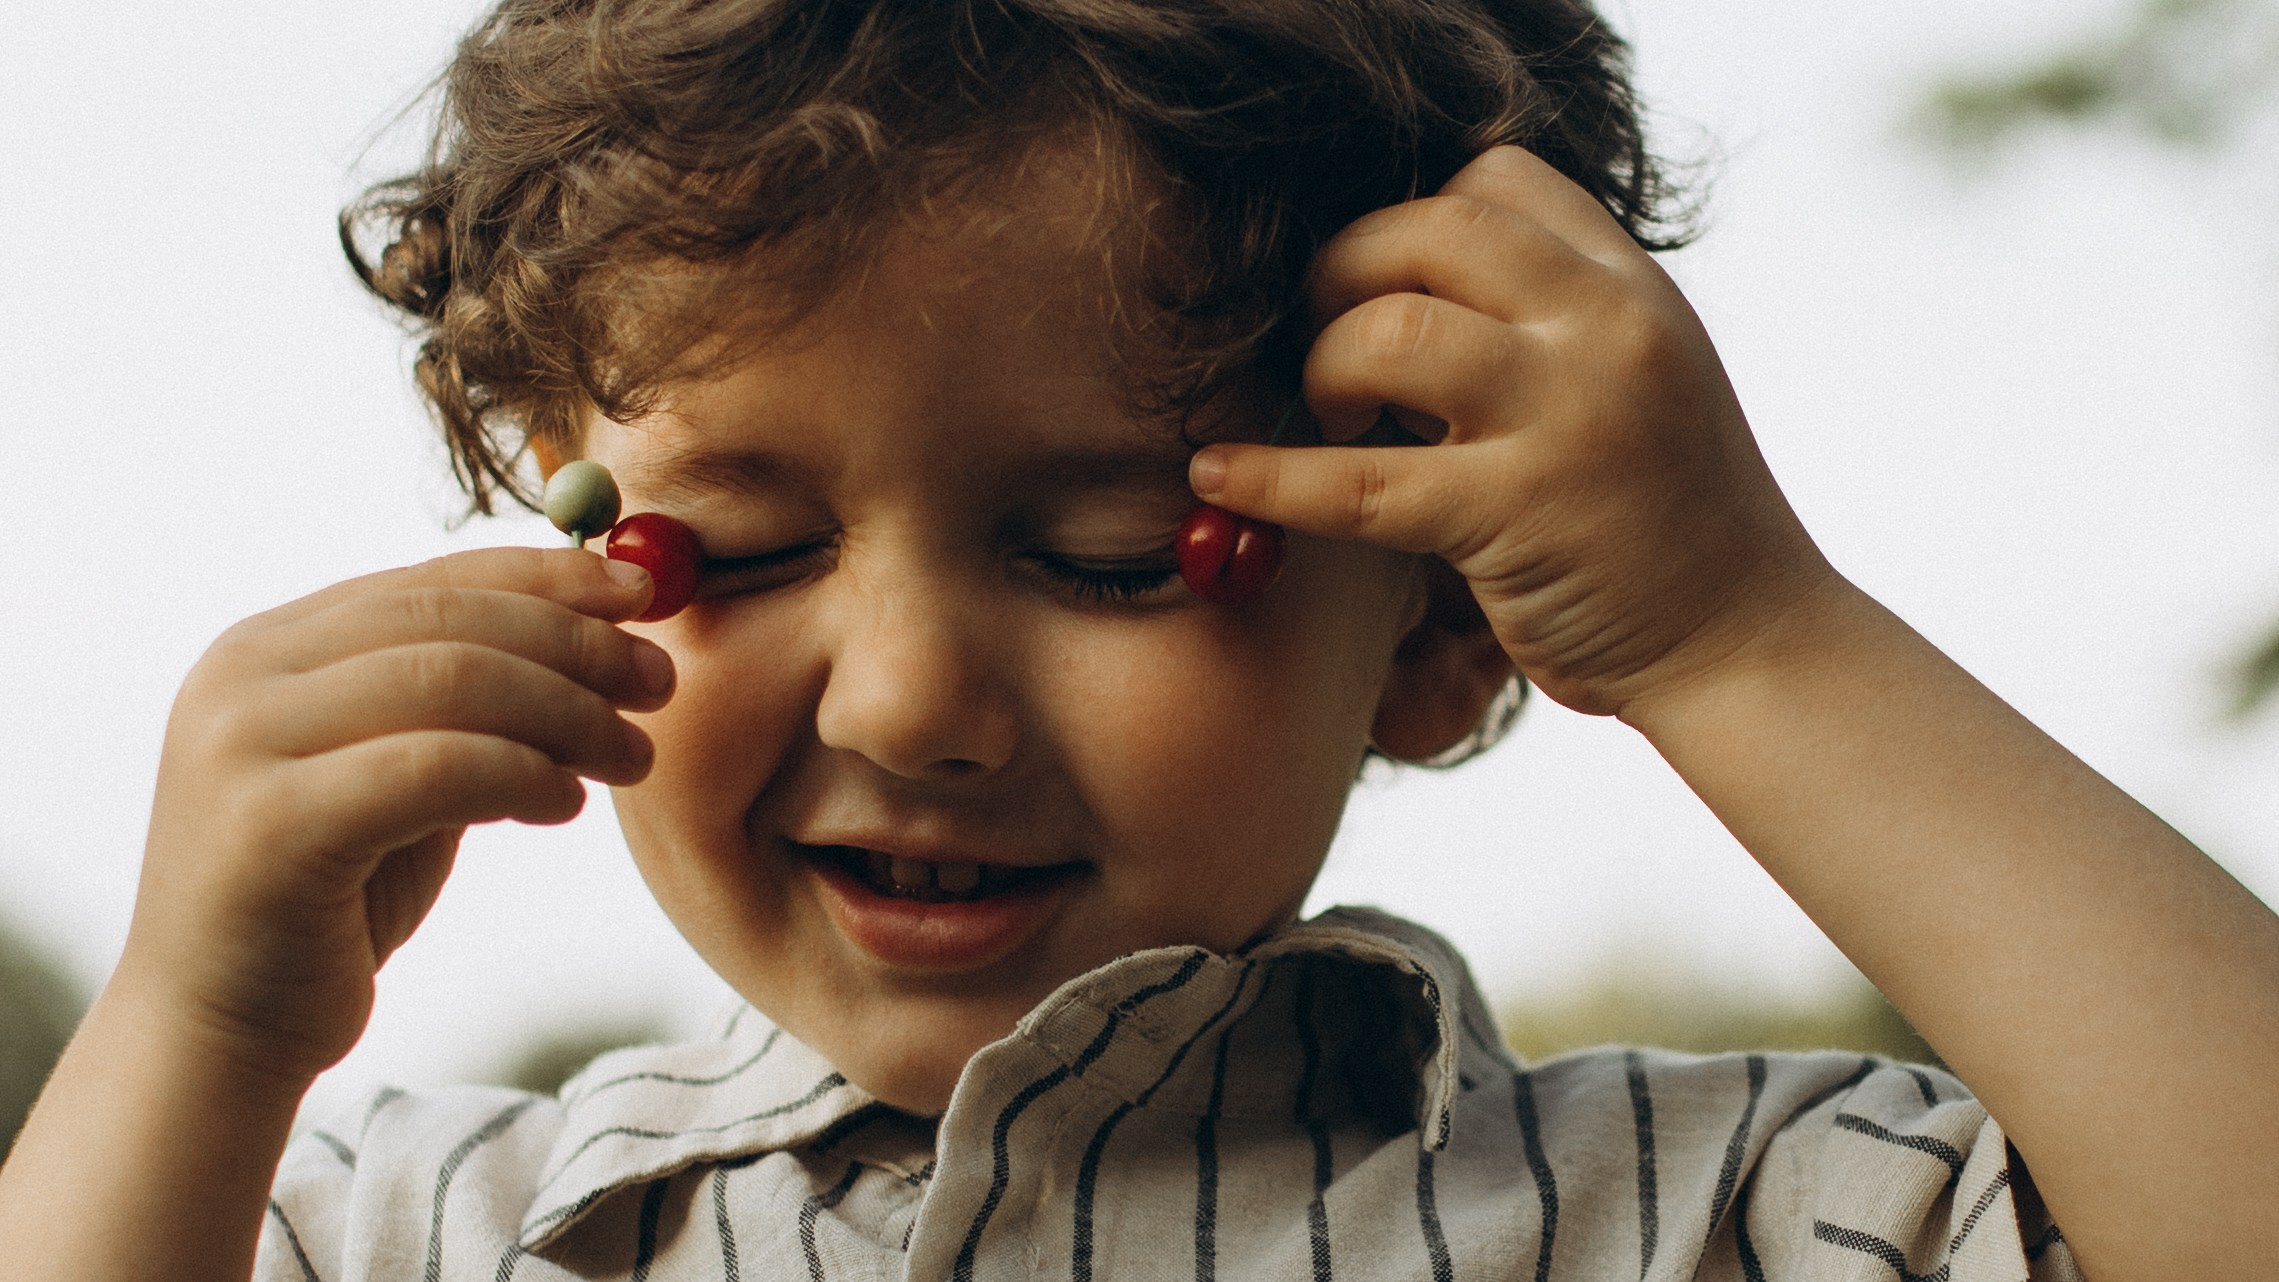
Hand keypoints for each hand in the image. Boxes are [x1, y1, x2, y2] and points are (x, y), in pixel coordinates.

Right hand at [121, 547, 673, 1082]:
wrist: (221, 1035)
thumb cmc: (330, 903)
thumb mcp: (398, 778)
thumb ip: (459, 704)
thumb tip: (593, 627)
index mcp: (268, 647)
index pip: (433, 578)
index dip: (550, 577)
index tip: (644, 594)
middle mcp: (241, 676)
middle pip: (450, 619)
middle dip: (575, 643)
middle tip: (658, 684)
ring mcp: (241, 745)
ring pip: (452, 681)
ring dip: (568, 713)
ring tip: (630, 755)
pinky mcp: (270, 825)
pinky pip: (435, 767)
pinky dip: (522, 773)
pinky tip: (566, 803)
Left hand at [1191, 146, 1837, 717]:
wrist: (1745, 641)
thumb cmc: (1670, 518)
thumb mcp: (1639, 378)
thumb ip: (1548, 321)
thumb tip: (1391, 289)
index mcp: (1634, 289)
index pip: (1499, 181)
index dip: (1414, 220)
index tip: (1382, 280)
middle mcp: (1608, 331)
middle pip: (1430, 230)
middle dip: (1344, 270)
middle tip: (1323, 333)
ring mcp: (1567, 419)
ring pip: (1389, 336)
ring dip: (1324, 365)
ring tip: (1330, 411)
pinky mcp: (1517, 516)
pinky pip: (1358, 482)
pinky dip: (1270, 478)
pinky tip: (1220, 475)